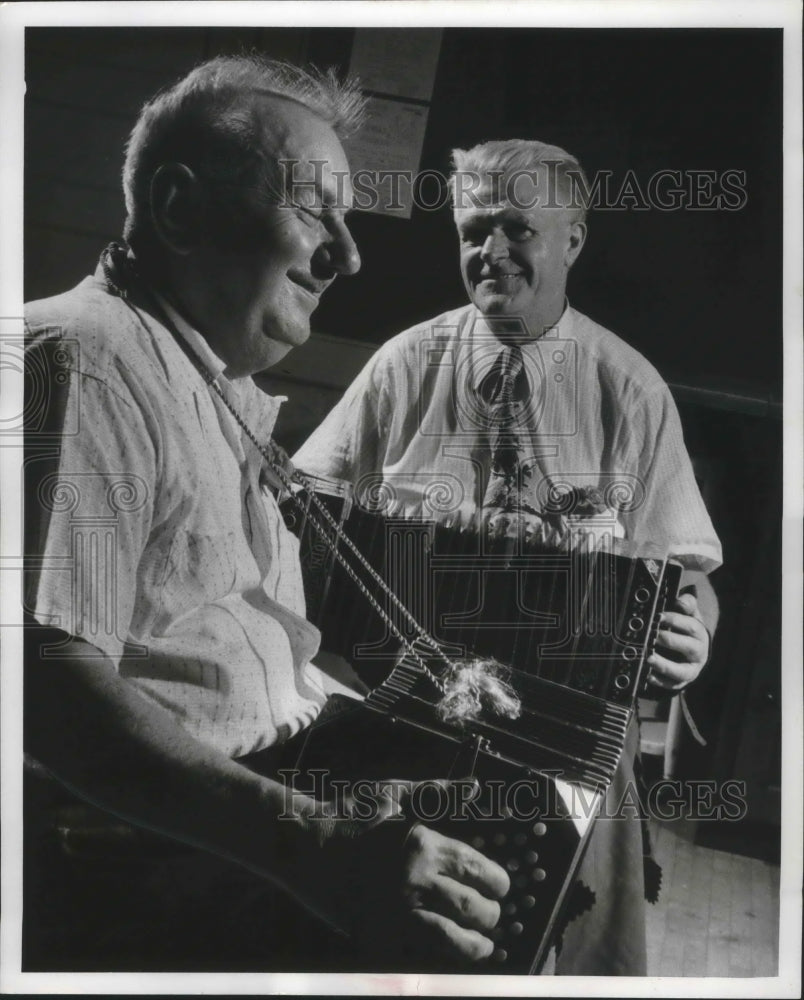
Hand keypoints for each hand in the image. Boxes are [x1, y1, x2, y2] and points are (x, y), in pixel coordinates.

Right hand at [280, 779, 509, 965]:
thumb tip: (475, 786)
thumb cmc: (350, 813)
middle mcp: (415, 881)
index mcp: (424, 844)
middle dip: (491, 915)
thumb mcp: (395, 793)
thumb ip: (439, 793)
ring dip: (475, 946)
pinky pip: (418, 956)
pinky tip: (447, 958)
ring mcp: (395, 912)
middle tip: (493, 916)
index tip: (500, 887)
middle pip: (472, 907)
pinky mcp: (376, 935)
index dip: (497, 882)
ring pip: (452, 939)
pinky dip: (438, 960)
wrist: (303, 843)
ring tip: (484, 946)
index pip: (479, 870)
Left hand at [647, 591, 710, 691]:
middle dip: (669, 641)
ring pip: (681, 671)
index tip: (658, 616)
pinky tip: (648, 675)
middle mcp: (698, 653)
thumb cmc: (687, 631)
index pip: (691, 626)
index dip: (675, 620)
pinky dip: (660, 681)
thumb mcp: (690, 616)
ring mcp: (691, 670)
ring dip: (664, 665)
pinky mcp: (682, 682)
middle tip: (653, 636)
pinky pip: (671, 684)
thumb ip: (687, 605)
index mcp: (700, 635)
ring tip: (649, 659)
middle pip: (688, 648)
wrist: (695, 653)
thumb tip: (681, 601)